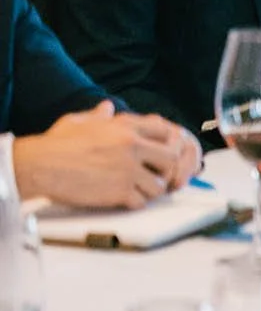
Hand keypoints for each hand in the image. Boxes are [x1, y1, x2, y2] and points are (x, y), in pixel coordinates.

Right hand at [14, 101, 202, 208]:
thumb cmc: (56, 144)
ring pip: (159, 185)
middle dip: (164, 170)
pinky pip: (141, 202)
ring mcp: (128, 169)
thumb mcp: (79, 121)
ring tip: (137, 189)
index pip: (166, 132)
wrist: (39, 165)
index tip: (159, 155)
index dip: (166, 145)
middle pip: (171, 159)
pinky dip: (135, 203)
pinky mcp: (119, 191)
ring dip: (150, 190)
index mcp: (125, 127)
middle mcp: (132, 146)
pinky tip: (124, 199)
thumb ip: (98, 115)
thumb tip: (107, 107)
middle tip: (153, 176)